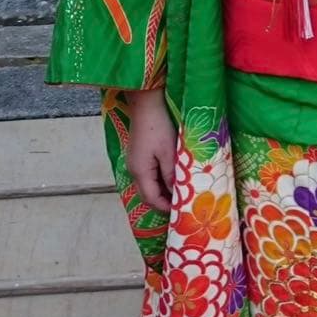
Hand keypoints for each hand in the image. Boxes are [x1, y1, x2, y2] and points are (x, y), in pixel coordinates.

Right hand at [125, 89, 176, 212]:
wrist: (146, 104)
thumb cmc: (158, 127)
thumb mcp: (169, 153)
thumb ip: (171, 175)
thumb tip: (175, 194)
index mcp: (140, 172)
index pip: (151, 199)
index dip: (165, 208)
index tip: (182, 212)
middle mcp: (134, 170)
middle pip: (147, 195)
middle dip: (163, 203)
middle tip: (182, 207)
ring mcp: (134, 163)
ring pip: (147, 186)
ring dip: (161, 193)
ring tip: (179, 195)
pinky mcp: (138, 156)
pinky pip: (148, 176)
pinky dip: (159, 183)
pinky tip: (172, 180)